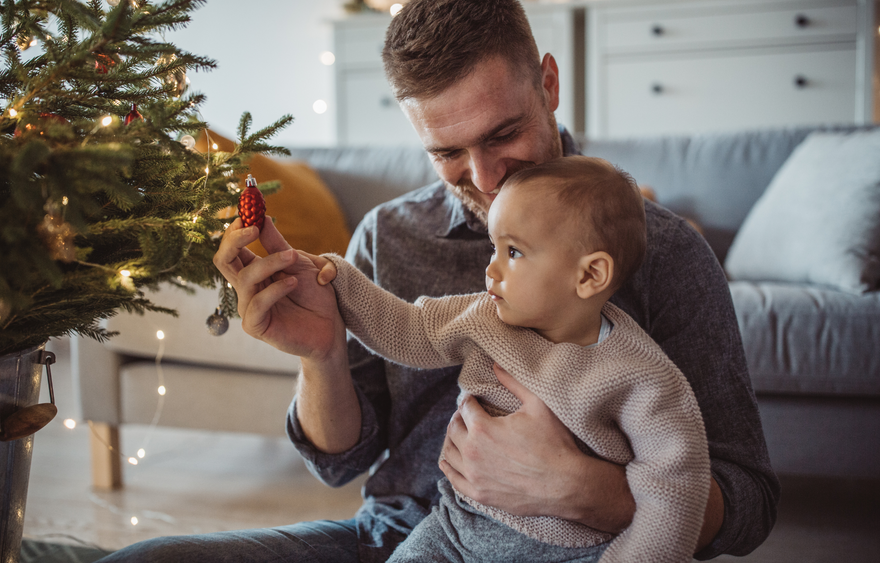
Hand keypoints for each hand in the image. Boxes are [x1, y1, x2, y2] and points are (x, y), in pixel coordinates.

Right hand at [212, 217, 343, 359]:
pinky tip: (293, 283)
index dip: (235, 229)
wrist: (331, 325)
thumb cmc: (315, 294)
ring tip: (294, 258)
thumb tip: (262, 217)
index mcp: (252, 271)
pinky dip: (275, 289)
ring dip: (270, 262)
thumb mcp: (298, 262)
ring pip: (244, 278)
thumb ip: (277, 243)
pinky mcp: (256, 325)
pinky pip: (255, 304)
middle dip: (234, 240)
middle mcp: (246, 288)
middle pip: (222, 260)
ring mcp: (248, 307)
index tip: (248, 211)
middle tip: (254, 227)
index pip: (231, 248)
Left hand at [440, 363, 634, 532]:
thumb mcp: (538, 405)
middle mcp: (472, 452)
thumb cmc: (555, 444)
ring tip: (459, 434)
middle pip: (453, 429)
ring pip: (449, 453)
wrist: (566, 485)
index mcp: (483, 428)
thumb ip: (514, 383)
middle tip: (466, 415)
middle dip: (459, 418)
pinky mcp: (479, 494)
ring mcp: (474, 475)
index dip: (469, 400)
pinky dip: (448, 467)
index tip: (474, 399)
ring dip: (451, 440)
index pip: (466, 408)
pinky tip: (448, 461)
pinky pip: (454, 479)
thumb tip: (496, 364)